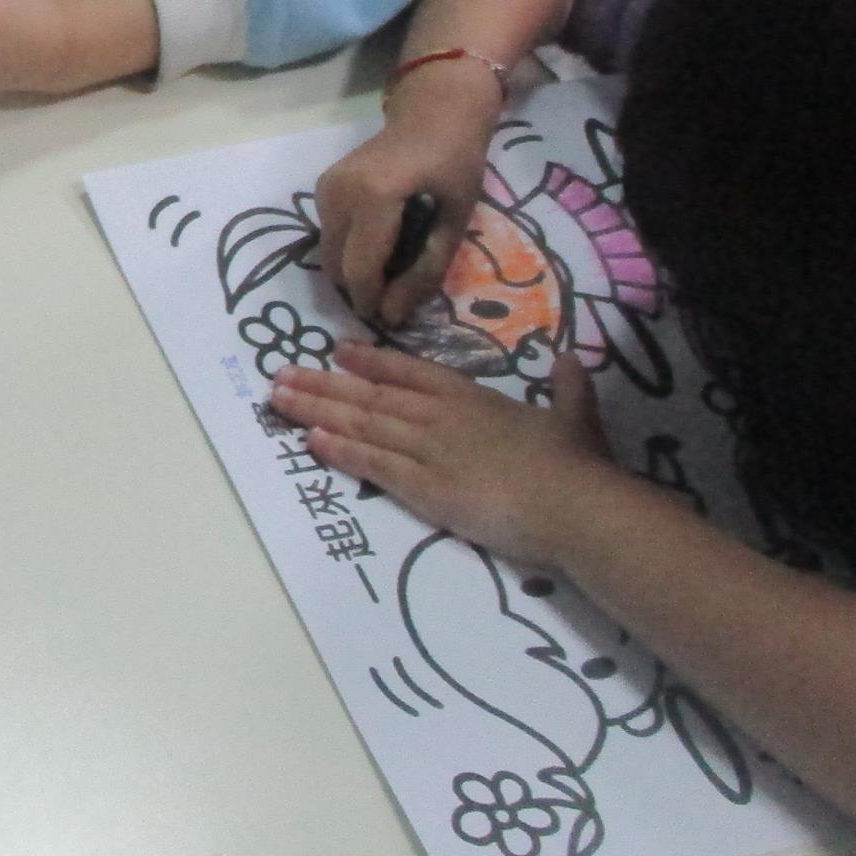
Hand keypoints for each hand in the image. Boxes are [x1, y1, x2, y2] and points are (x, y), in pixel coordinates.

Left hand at [268, 343, 625, 569]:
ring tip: (278, 400)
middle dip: (323, 384)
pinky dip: (340, 450)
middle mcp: (441, 416)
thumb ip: (570, 387)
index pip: (410, 371)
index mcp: (472, 397)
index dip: (371, 360)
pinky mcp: (424, 488)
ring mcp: (429, 450)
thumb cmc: (577, 463)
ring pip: (362, 423)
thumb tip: (573, 359)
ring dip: (317, 410)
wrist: (574, 505)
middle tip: (280, 374)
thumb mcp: (575, 416)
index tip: (338, 350)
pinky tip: (311, 440)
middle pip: (371, 394)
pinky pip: (373, 464)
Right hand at [314, 77, 500, 326]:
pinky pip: (330, 236)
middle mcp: (338, 192)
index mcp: (374, 197)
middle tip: (397, 293)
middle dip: (363, 290)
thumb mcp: (453, 223)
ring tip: (391, 267)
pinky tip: (380, 244)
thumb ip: (424, 272)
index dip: (373, 302)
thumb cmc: (455, 165)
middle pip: (338, 266)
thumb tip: (393, 317)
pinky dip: (350, 251)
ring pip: (329, 255)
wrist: (434, 114)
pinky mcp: (322, 188)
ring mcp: (325, 188)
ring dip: (355, 271)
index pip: (360, 269)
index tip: (394, 318)